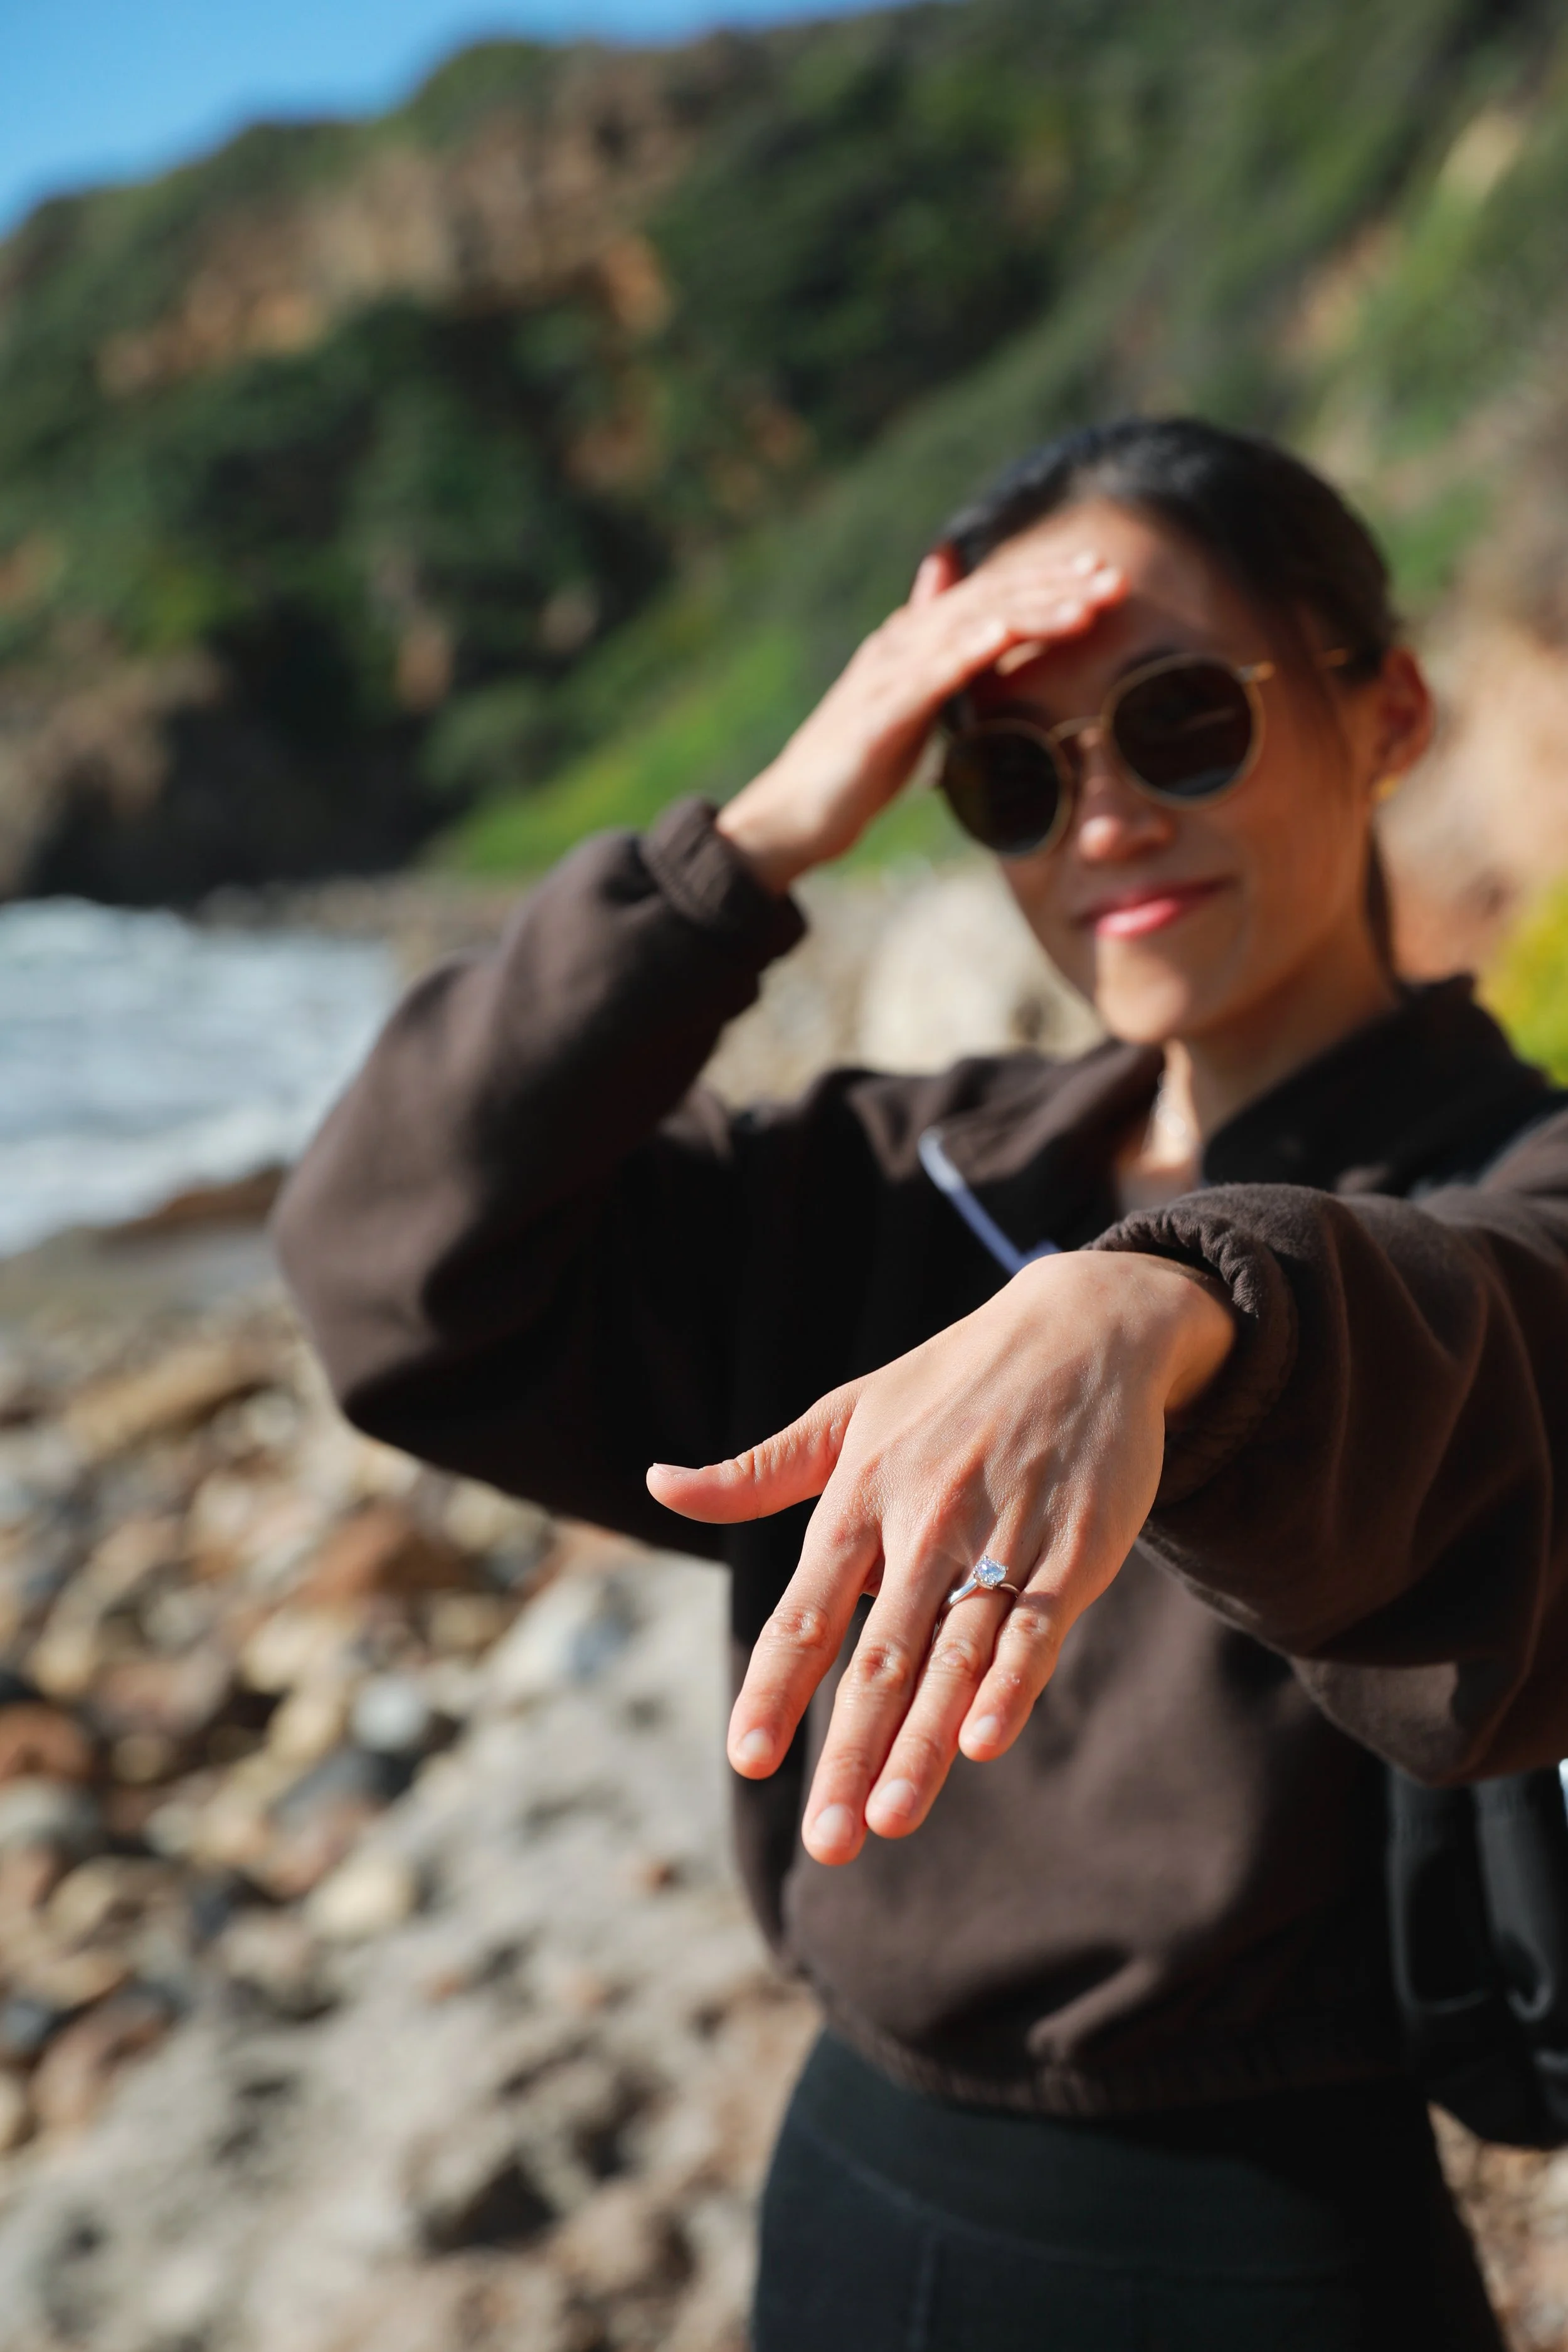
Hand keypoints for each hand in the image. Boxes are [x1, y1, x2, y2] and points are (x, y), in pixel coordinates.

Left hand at [647, 1251, 1233, 1862]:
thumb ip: (756, 1472)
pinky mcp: (1073, 1549)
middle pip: (878, 1654)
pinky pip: (1035, 1626)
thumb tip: (658, 1485)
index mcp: (859, 1496)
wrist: (1083, 1328)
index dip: (775, 1687)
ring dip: (922, 1742)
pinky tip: (984, 1739)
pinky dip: (1011, 1682)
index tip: (747, 1759)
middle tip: (826, 1840)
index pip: (805, 1610)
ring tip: (888, 1818)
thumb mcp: (846, 1411)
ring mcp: (1001, 1538)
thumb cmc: (952, 1381)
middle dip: (846, 1750)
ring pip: (952, 1654)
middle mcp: (923, 1522)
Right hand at [715, 542, 1125, 893]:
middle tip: (1114, 577)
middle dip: (1054, 585)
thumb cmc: (856, 761)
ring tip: (1085, 604)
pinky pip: (928, 675)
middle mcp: (902, 644)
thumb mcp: (906, 698)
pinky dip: (966, 650)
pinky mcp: (877, 716)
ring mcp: (887, 676)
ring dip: (1029, 611)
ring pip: (968, 627)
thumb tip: (947, 578)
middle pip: (988, 599)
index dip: (1047, 578)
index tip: (1103, 572)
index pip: (990, 595)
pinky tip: (1003, 634)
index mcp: (915, 640)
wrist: (794, 814)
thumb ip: (934, 644)